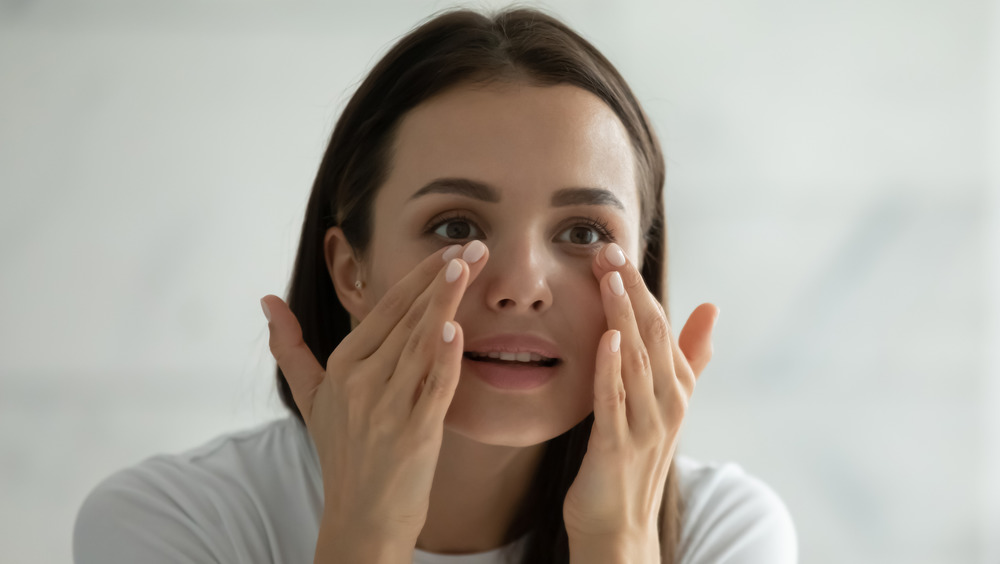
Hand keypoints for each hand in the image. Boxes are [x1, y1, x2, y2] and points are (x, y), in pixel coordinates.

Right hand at [261, 240, 489, 544]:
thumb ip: (290, 347)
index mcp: (343, 365)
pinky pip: (432, 388)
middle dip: (443, 279)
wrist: (362, 518)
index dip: (419, 277)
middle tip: (477, 245)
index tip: (450, 249)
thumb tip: (266, 301)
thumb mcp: (310, 397)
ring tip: (468, 267)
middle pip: (407, 319)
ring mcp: (387, 407)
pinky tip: (455, 330)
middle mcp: (362, 381)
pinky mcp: (414, 433)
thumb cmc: (343, 452)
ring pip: (420, 344)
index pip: (386, 309)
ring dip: (445, 303)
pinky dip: (443, 359)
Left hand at [562, 242, 718, 540]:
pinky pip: (615, 401)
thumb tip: (711, 306)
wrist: (617, 525)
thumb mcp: (663, 402)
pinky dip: (612, 367)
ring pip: (636, 361)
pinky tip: (606, 338)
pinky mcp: (618, 448)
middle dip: (631, 290)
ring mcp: (645, 425)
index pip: (661, 326)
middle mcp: (668, 403)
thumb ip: (688, 356)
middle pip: (651, 335)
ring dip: (622, 317)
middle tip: (608, 250)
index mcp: (676, 388)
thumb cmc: (633, 460)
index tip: (616, 250)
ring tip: (609, 278)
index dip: (640, 286)